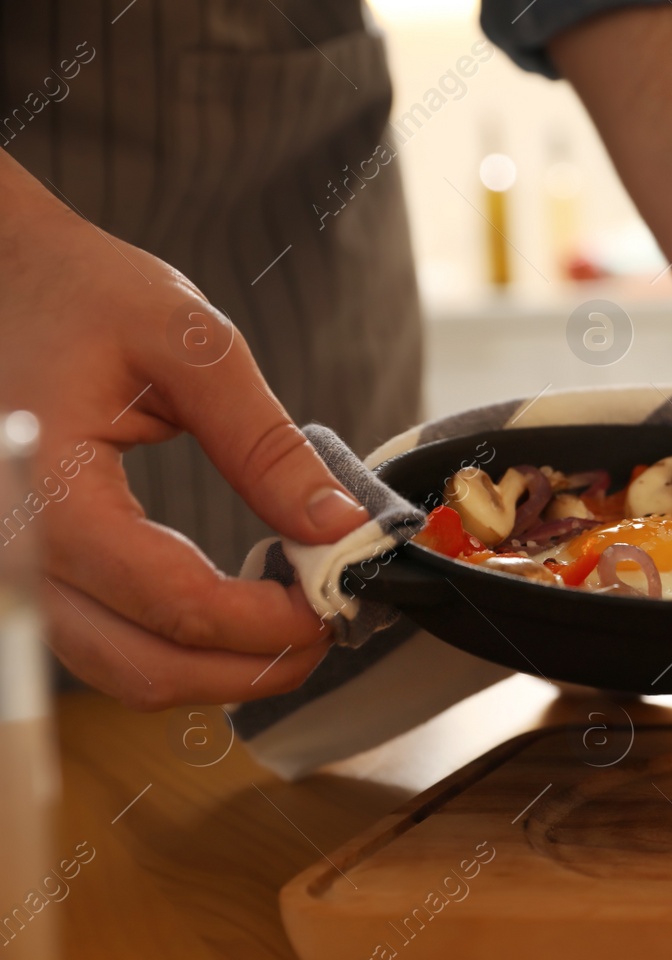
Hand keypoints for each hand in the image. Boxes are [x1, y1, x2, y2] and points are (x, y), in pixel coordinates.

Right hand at [0, 152, 368, 710]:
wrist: (2, 275)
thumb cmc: (82, 293)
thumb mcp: (191, 344)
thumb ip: (266, 445)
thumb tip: (339, 527)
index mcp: (50, 486)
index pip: (173, 601)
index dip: (268, 623)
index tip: (334, 606)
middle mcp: (14, 547)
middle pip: (145, 666)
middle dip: (251, 665)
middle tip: (326, 628)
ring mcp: (12, 568)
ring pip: (120, 672)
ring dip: (215, 669)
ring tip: (291, 621)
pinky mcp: (29, 569)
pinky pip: (101, 643)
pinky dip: (174, 646)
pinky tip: (233, 609)